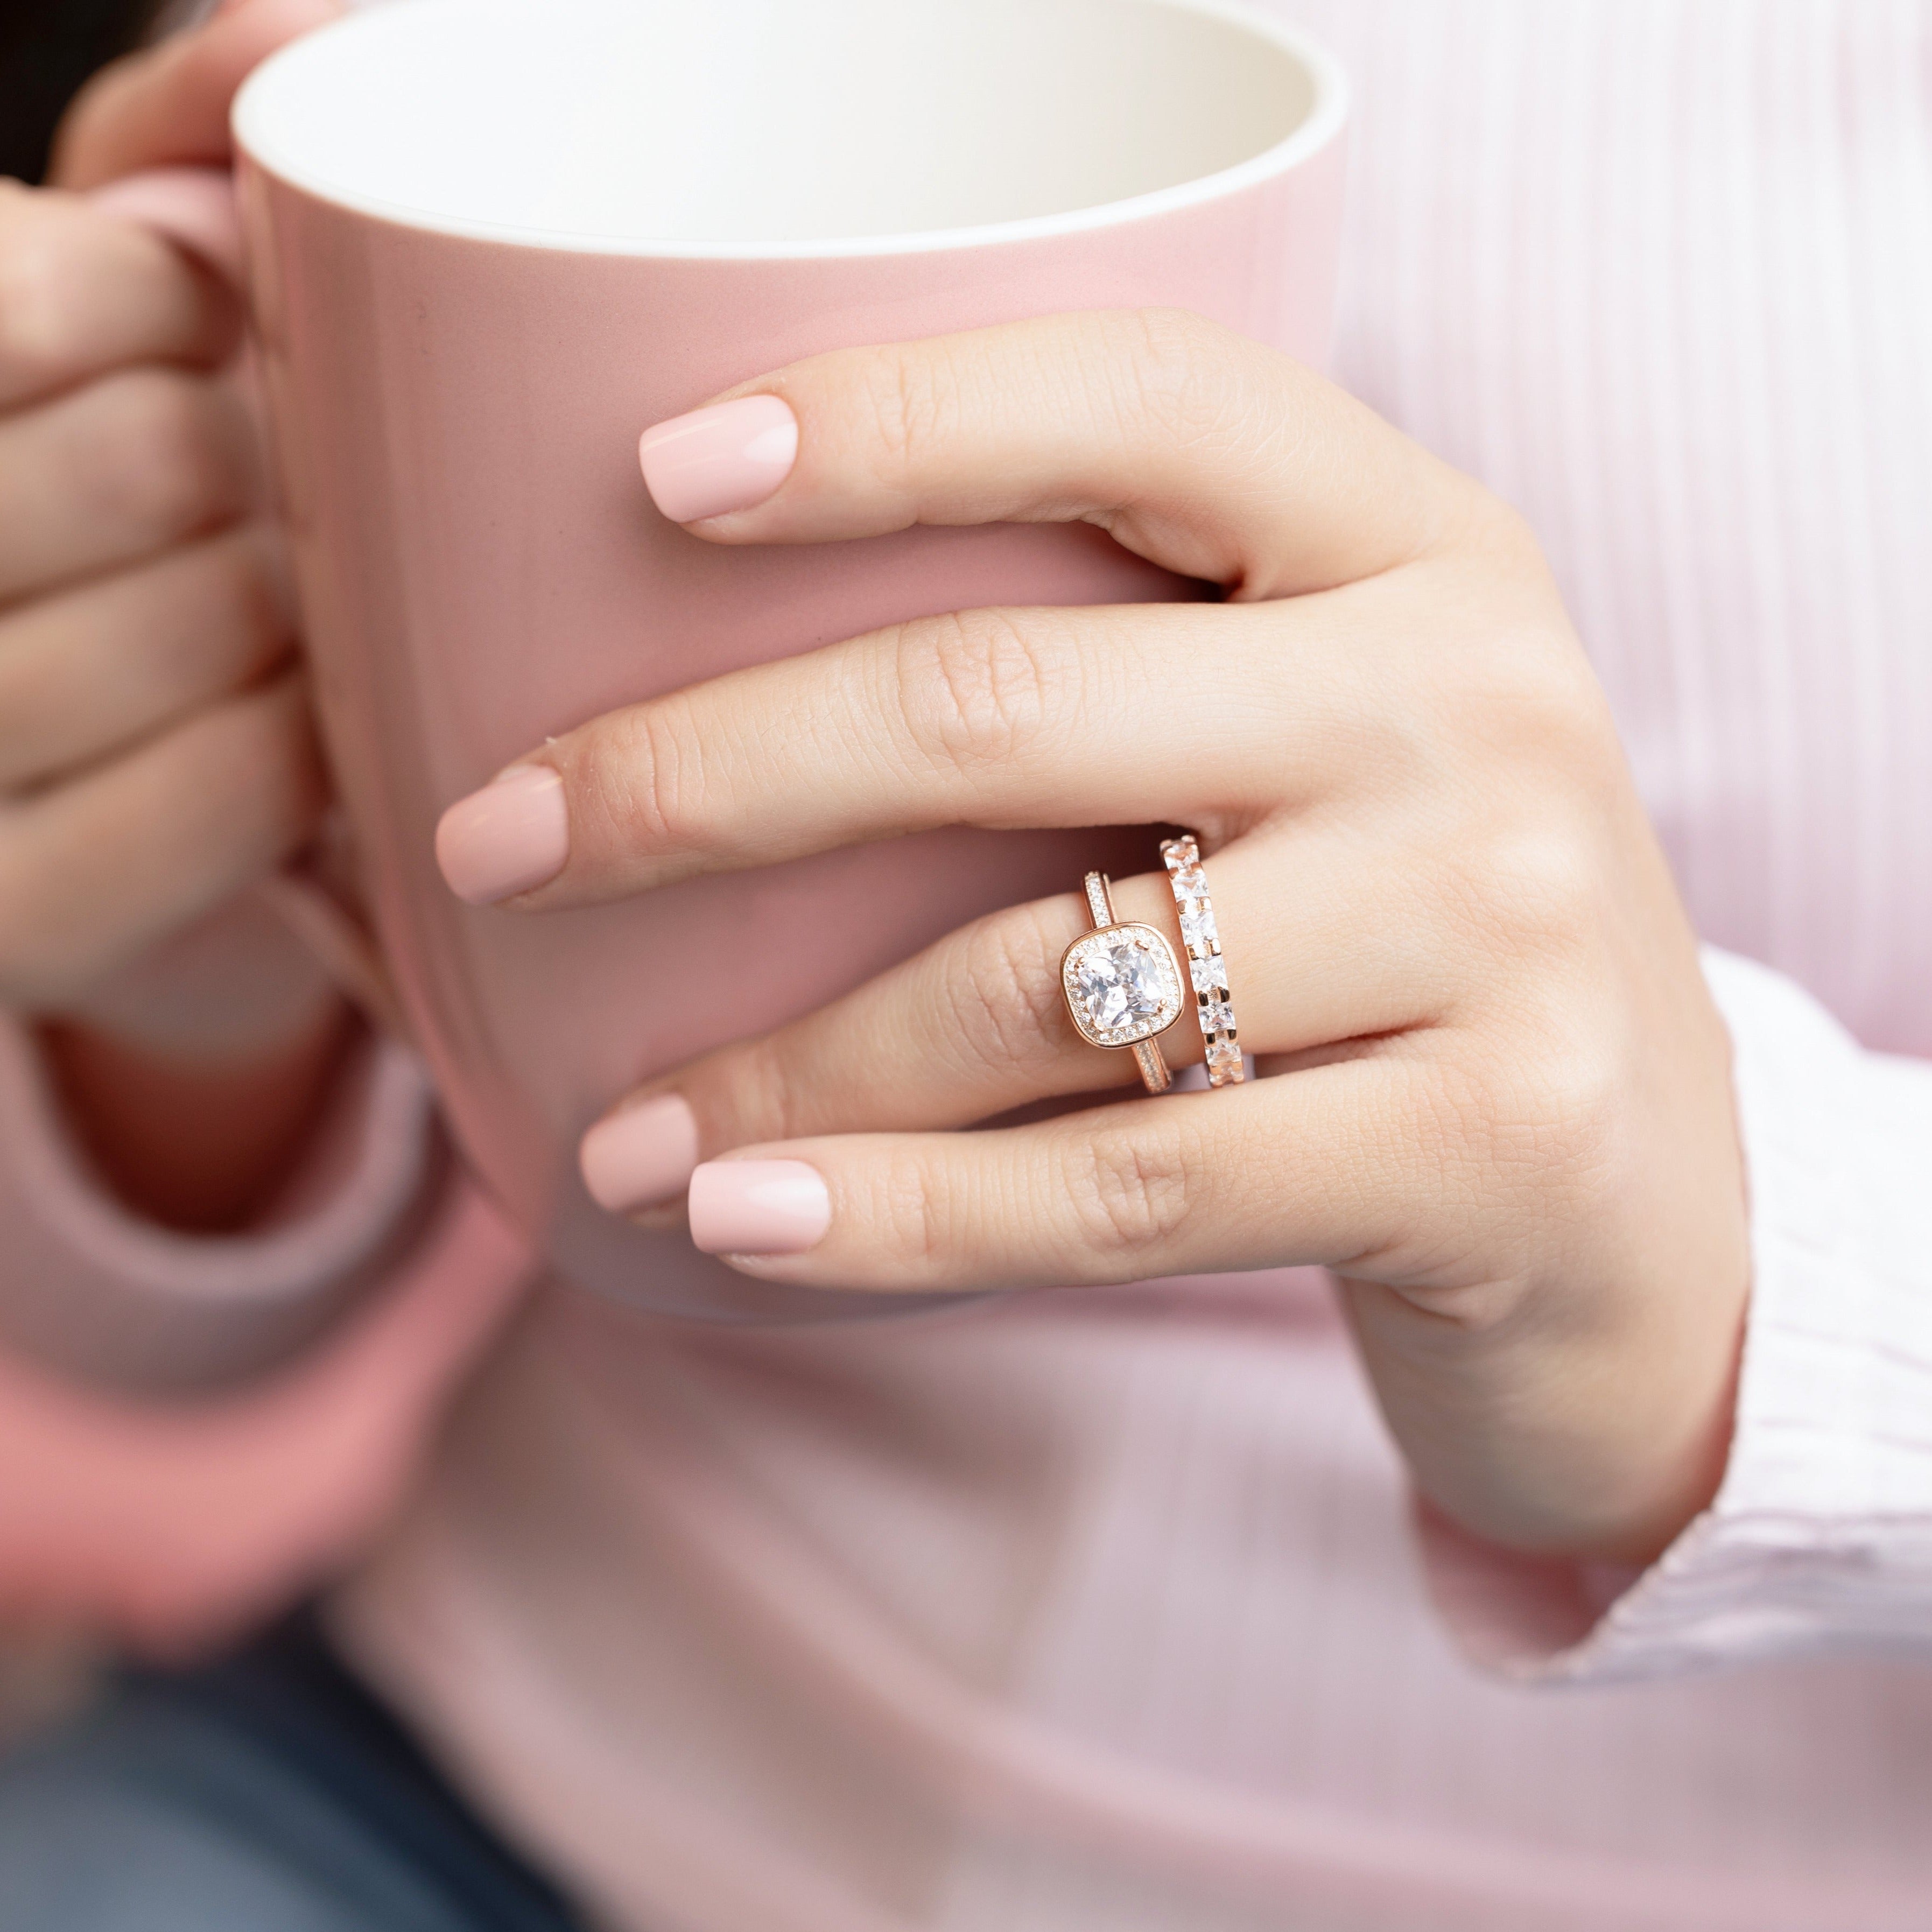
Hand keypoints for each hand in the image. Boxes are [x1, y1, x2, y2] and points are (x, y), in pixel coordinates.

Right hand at [2, 0, 344, 1222]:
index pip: (30, 309)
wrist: (42, 787)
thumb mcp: (69, 303)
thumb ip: (162, 138)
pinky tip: (298, 708)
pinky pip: (248, 784)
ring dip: (303, 585)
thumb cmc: (63, 497)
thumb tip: (304, 38)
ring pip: (222, 618)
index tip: (199, 324)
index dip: (161, 302)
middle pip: (155, 463)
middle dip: (245, 448)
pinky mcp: (20, 925)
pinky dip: (312, 729)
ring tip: (274, 585)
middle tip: (248, 473)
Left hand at [436, 309, 1749, 1563]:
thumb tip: (704, 708)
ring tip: (621, 1131)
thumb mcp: (1314, 751)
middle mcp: (1472, 699)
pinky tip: (746, 1225)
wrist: (1652, 1189)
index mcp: (1418, 544)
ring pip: (1042, 983)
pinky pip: (1123, 1186)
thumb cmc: (1407, 939)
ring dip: (784, 1066)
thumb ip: (1118, 691)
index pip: (1135, 405)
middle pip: (1009, 705)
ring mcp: (1503, 919)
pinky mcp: (1490, 1141)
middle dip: (702, 779)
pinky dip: (903, 1215)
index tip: (656, 481)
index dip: (884, 426)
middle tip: (494, 841)